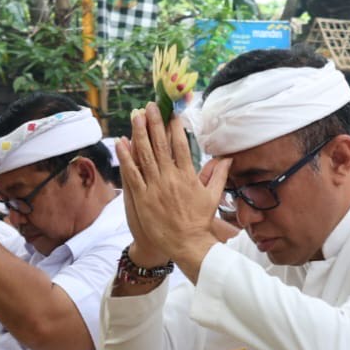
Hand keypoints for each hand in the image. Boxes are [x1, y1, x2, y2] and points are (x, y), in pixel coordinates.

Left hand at [118, 103, 227, 270]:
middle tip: (150, 106)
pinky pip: (132, 174)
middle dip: (155, 123)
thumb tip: (228, 158)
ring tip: (135, 116)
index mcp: (187, 176)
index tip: (171, 112)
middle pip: (160, 145)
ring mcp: (155, 188)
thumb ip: (218, 175)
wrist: (187, 244)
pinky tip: (121, 142)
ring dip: (139, 133)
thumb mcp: (213, 196)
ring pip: (144, 155)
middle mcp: (170, 178)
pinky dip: (126, 157)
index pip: (180, 145)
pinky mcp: (142, 198)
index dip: (175, 127)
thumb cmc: (200, 221)